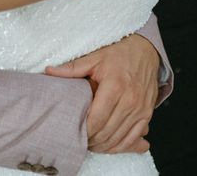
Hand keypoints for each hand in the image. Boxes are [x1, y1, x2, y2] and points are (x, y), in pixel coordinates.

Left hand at [45, 34, 159, 153]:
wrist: (145, 50)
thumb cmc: (119, 53)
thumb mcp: (95, 57)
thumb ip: (72, 68)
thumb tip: (49, 71)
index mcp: (115, 85)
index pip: (97, 119)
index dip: (84, 130)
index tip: (73, 133)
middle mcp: (130, 100)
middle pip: (107, 132)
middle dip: (92, 141)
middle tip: (79, 141)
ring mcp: (141, 108)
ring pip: (120, 138)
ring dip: (104, 146)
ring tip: (90, 145)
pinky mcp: (147, 113)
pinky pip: (133, 137)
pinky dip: (120, 145)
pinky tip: (108, 145)